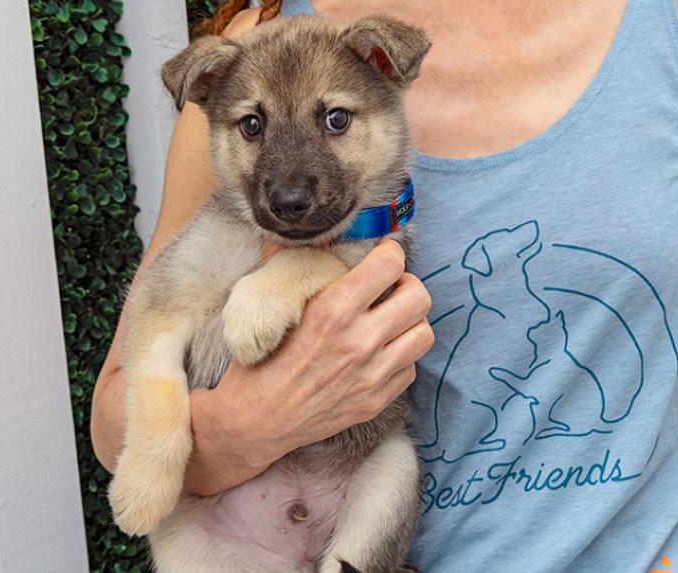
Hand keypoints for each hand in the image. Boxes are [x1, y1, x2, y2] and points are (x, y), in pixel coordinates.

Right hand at [187, 239, 432, 494]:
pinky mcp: (377, 400)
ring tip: (391, 321)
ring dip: (410, 323)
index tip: (382, 255)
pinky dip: (401, 357)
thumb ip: (288, 266)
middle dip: (408, 286)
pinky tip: (380, 354)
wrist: (252, 423)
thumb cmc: (257, 362)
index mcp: (332, 311)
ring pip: (424, 333)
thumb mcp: (268, 308)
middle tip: (391, 288)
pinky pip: (411, 368)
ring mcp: (372, 374)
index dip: (389, 253)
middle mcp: (359, 342)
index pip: (389, 264)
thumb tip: (297, 234)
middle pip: (419, 297)